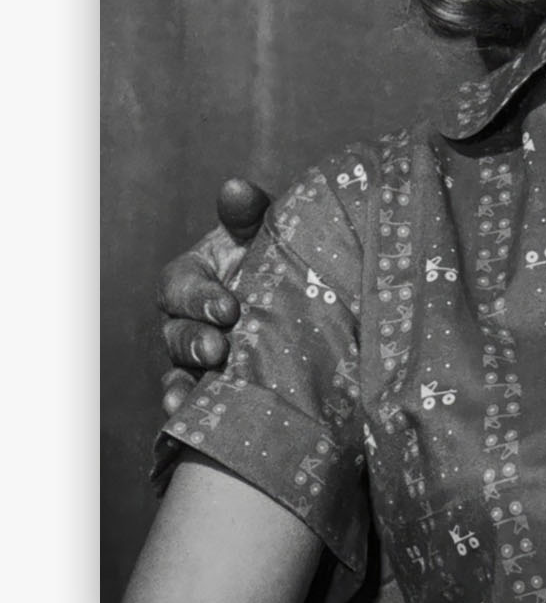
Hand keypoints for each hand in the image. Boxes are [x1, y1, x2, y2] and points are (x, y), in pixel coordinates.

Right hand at [157, 178, 271, 415]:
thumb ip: (248, 213)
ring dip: (184, 379)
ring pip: (177, 369)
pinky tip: (188, 415)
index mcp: (195, 277)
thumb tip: (235, 187)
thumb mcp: (267, 230)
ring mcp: (197, 355)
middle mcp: (187, 318)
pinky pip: (191, 402)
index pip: (179, 284)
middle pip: (174, 332)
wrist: (313, 296)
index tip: (228, 307)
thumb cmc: (280, 255)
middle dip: (192, 341)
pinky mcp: (214, 385)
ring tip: (194, 390)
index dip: (197, 297)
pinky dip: (186, 410)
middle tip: (217, 348)